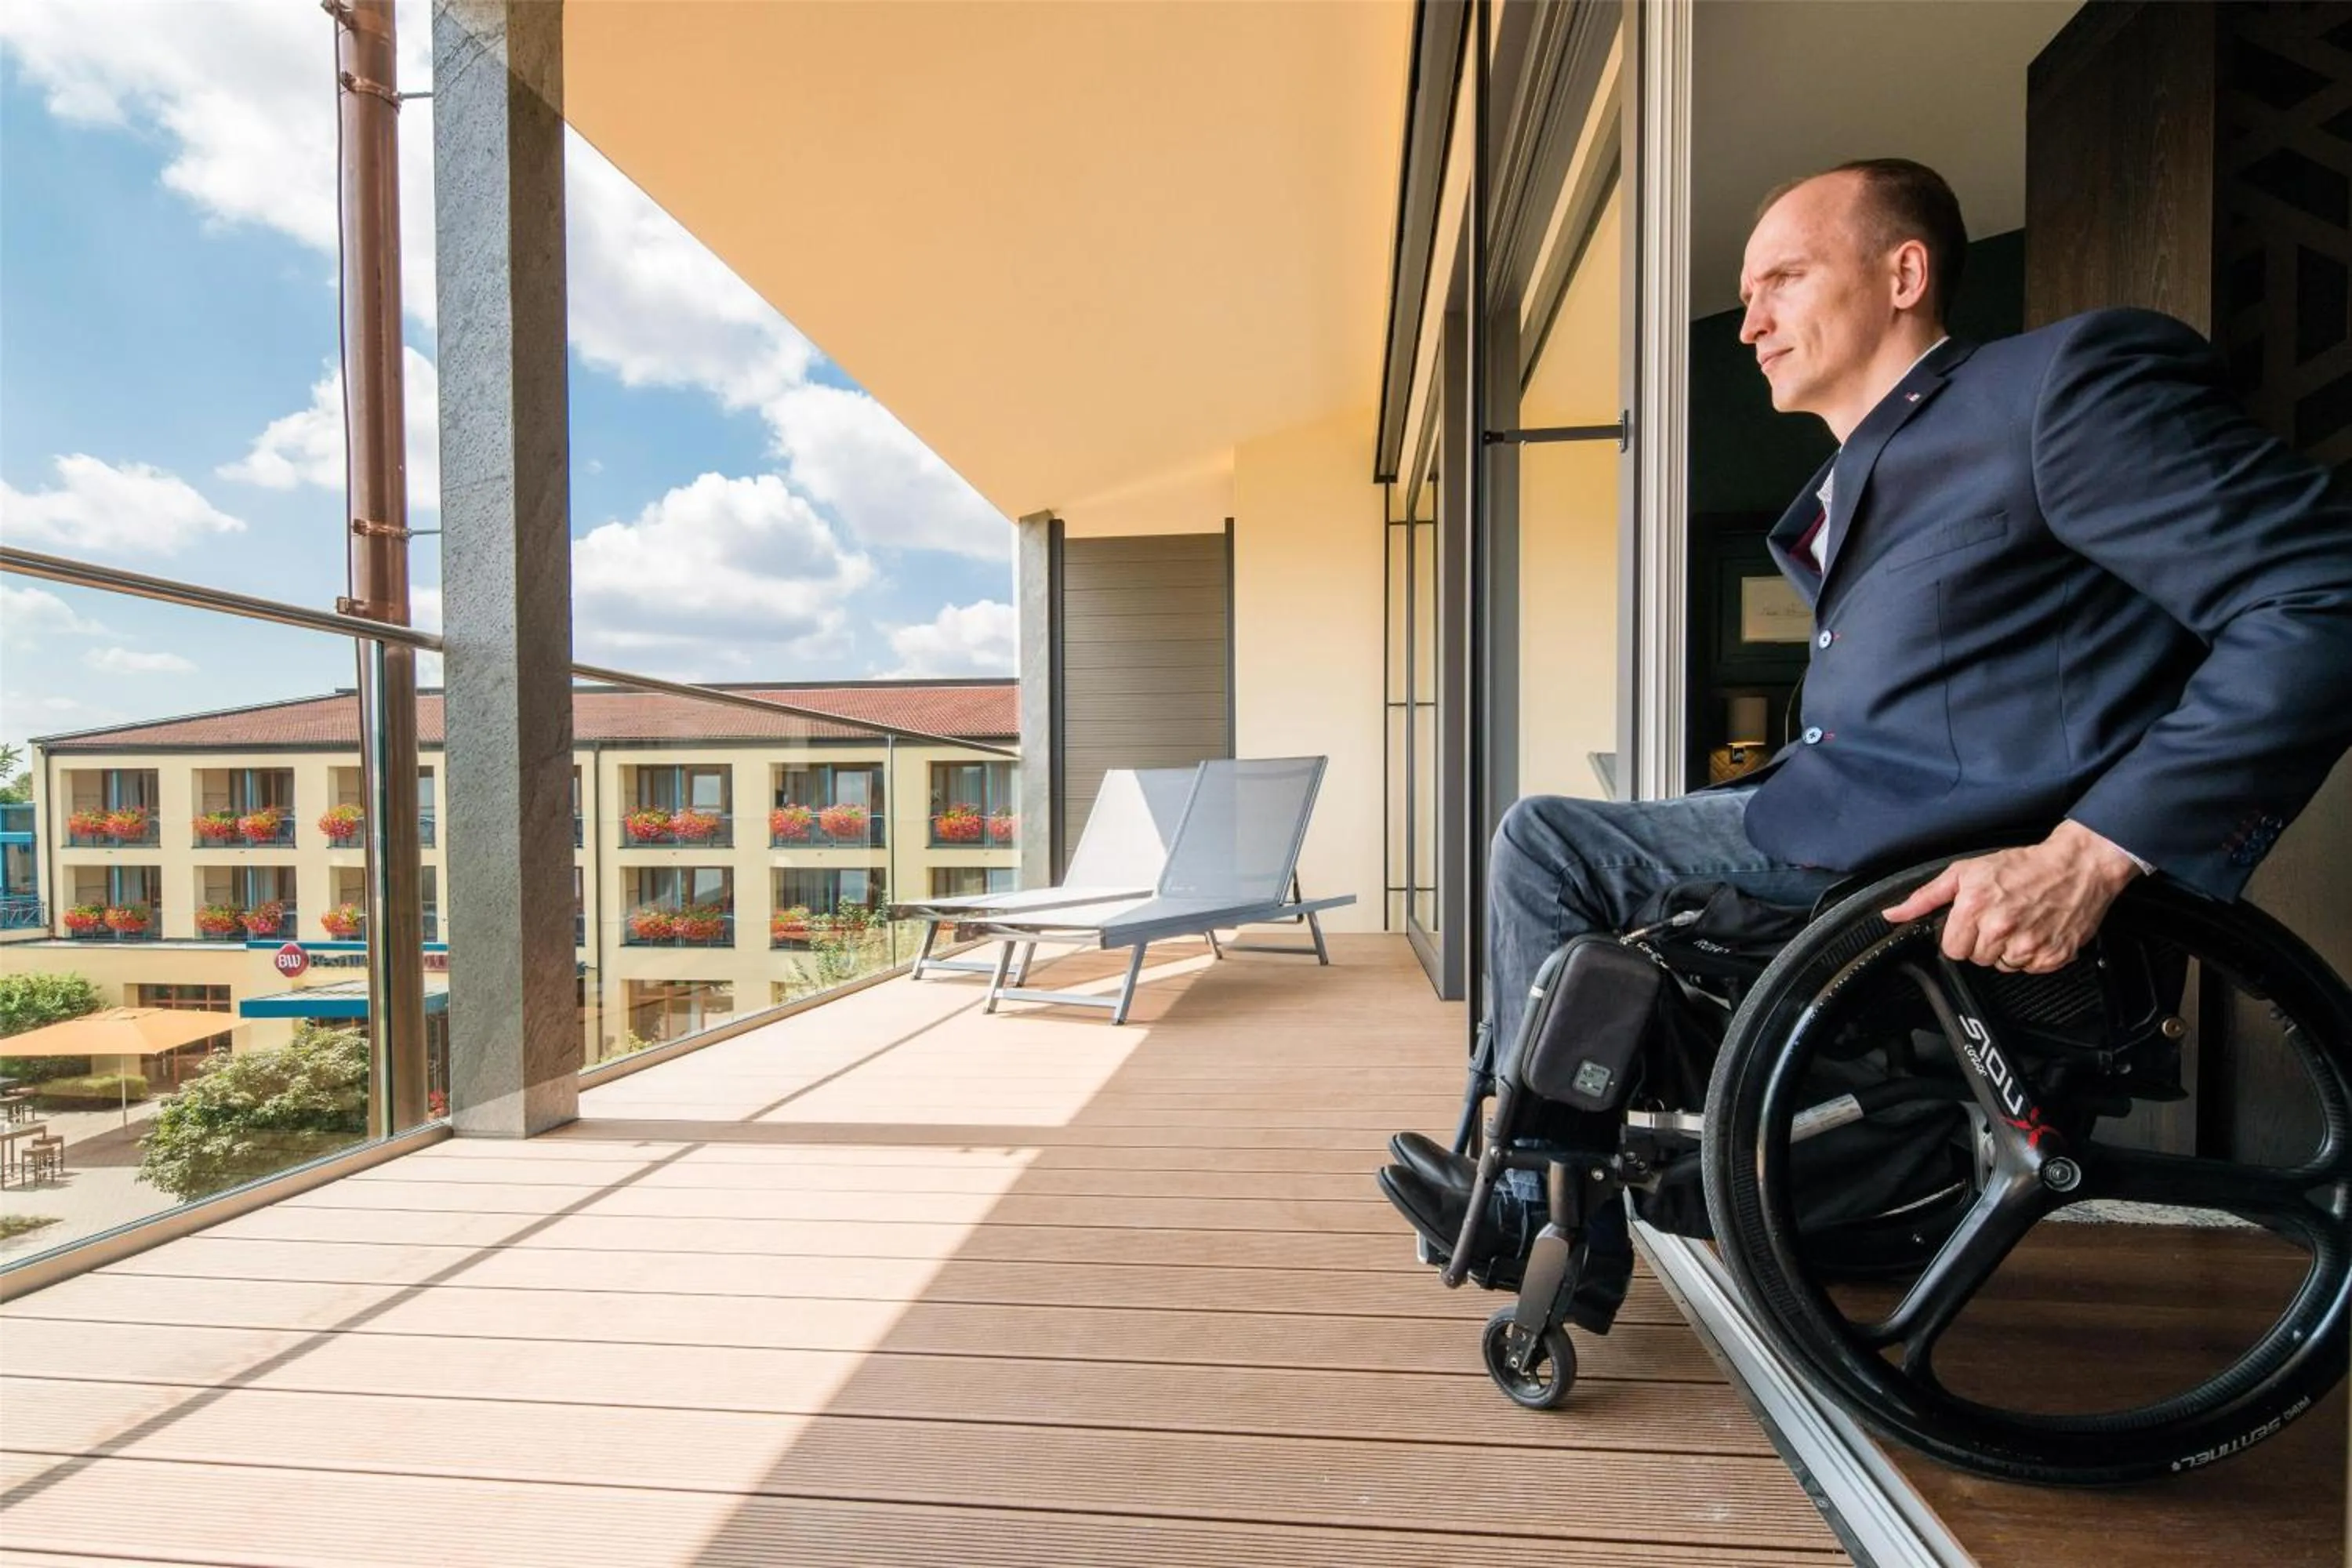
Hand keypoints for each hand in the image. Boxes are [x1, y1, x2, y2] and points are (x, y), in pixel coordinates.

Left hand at [1880, 821, 2142, 972]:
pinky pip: (2030, 968)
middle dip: (1983, 942)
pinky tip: (2037, 931)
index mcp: (1974, 908)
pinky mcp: (2054, 955)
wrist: (2077, 865)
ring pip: (2003, 966)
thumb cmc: (2023, 866)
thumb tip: (1894, 915)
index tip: (1973, 923)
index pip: (1952, 949)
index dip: (1960, 936)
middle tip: (2000, 918)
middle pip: (1976, 959)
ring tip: (2020, 922)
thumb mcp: (1966, 871)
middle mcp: (2000, 928)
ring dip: (2008, 949)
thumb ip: (1926, 897)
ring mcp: (2029, 944)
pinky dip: (2033, 954)